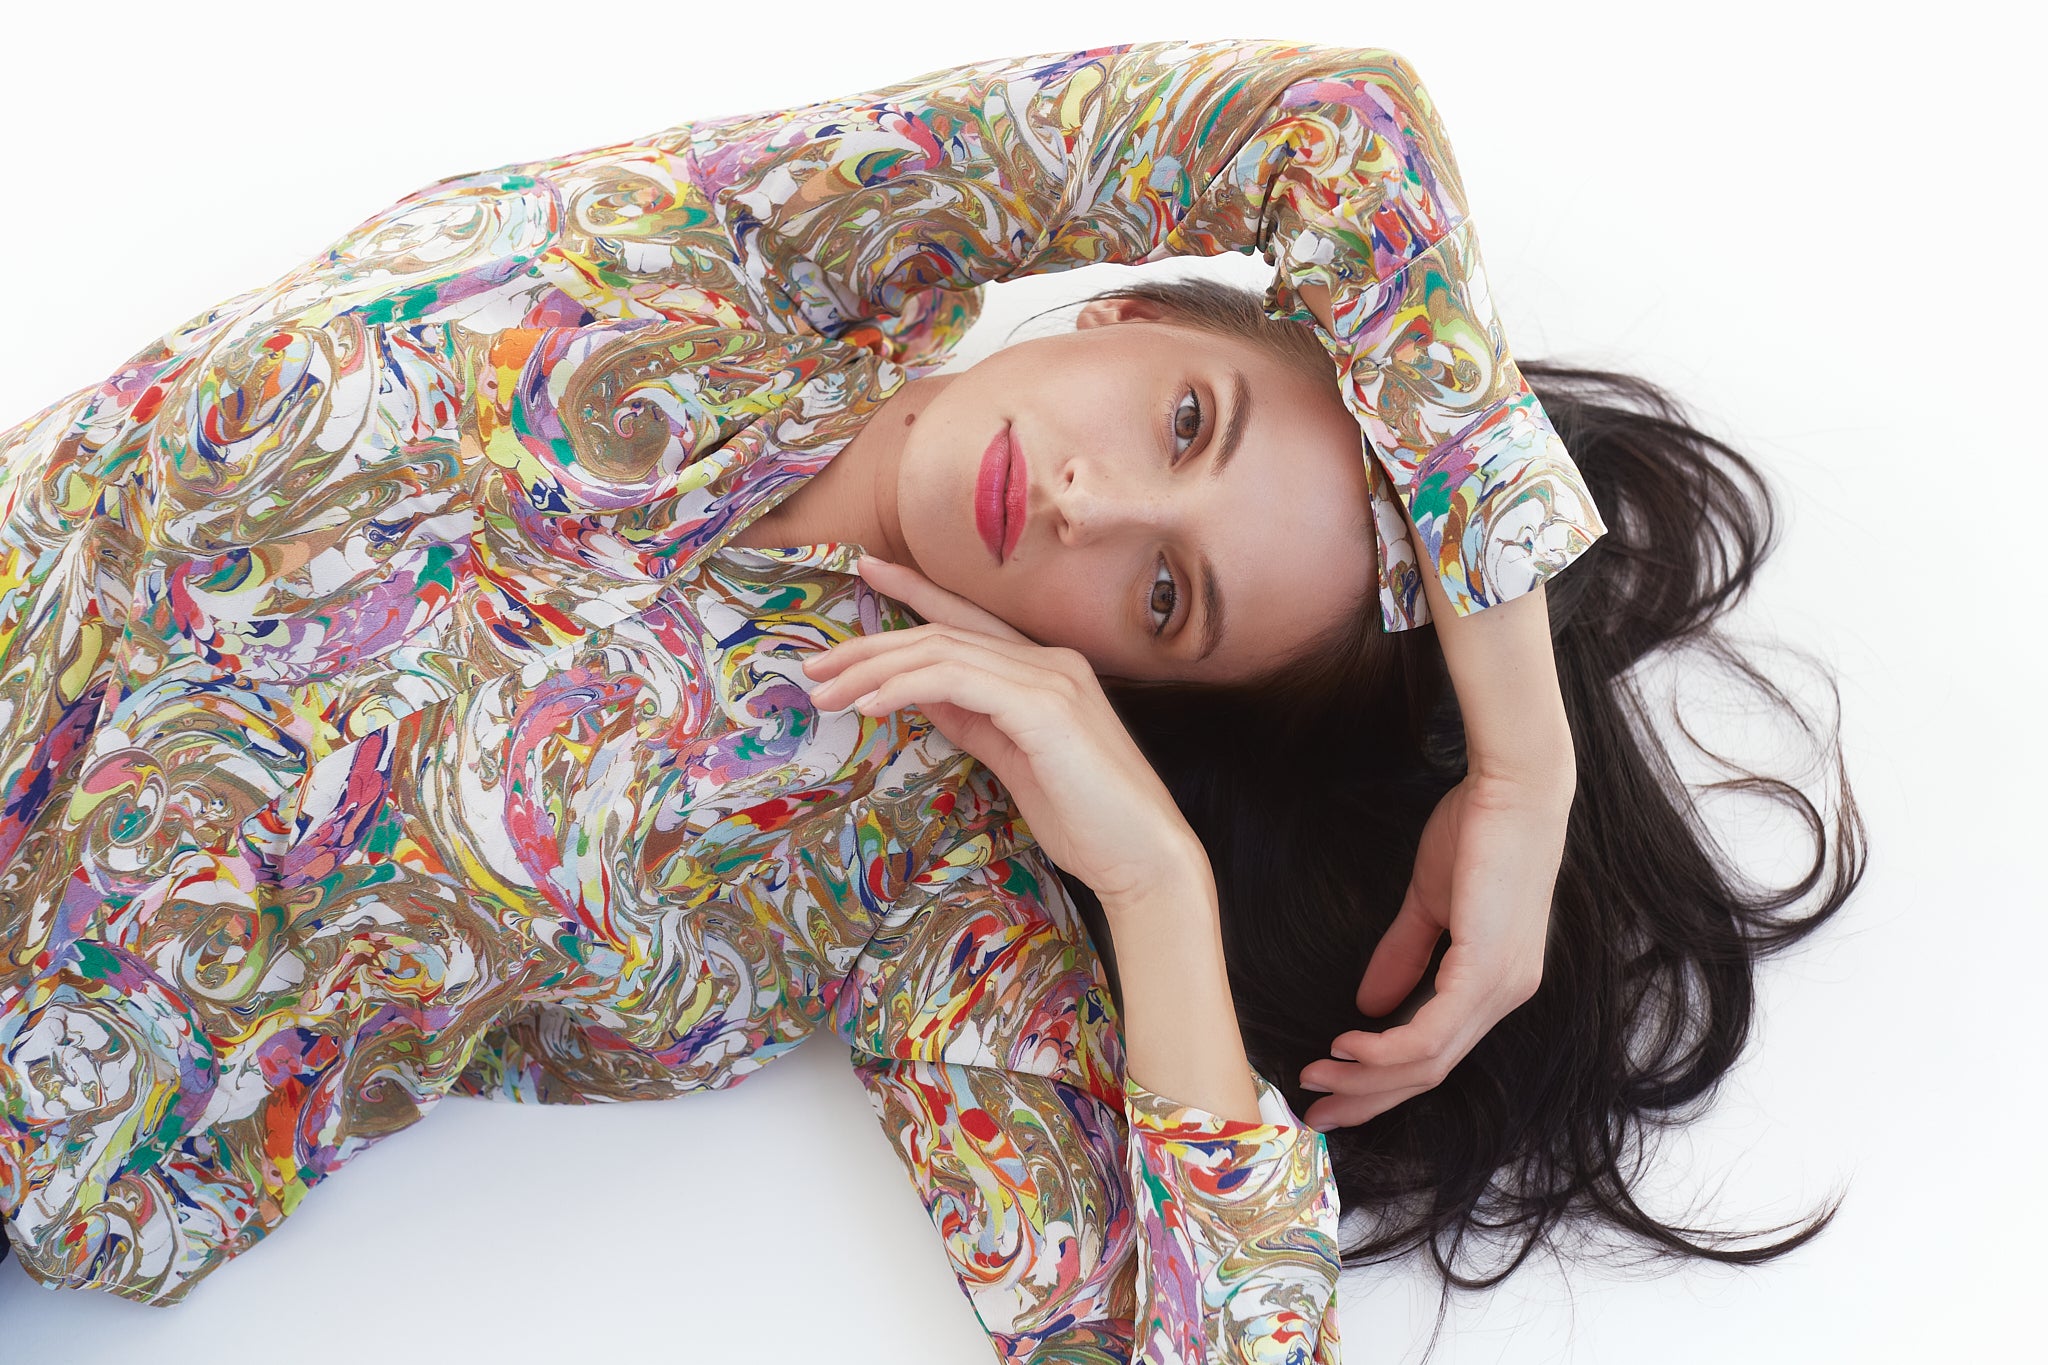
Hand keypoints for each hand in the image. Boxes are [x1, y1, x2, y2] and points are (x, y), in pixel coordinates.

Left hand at [803, 556, 1198, 904]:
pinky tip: (871, 705)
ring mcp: (1050, 679)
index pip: (968, 619)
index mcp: (1046, 669)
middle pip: (942, 633)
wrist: (1143, 857)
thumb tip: (920, 696)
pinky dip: (906, 687)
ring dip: (873, 670)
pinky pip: (958, 680)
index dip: (915, 591)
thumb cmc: (1086, 818)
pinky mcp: (1044, 708)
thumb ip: (973, 720)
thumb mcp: (1013, 759)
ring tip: (826, 693)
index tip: (866, 571)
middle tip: (815, 669)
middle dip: (870, 646)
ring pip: (942, 651)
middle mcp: (1050, 661)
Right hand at [1297, 772, 1570, 1129]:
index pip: (1436, 1051)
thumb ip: (1404, 953)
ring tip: (1317, 1079)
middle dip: (1369, 1099)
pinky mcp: (1486, 968)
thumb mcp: (1429, 901)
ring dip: (1367, 1078)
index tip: (1332, 1093)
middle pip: (1430, 1071)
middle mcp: (1504, 996)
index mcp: (1494, 983)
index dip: (1383, 1080)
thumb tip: (1369, 1004)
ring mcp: (1500, 986)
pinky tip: (1348, 1048)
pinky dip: (1386, 1048)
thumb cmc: (1479, 832)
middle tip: (1316, 1113)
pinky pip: (1432, 1031)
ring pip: (1428, 1060)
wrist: (1514, 788)